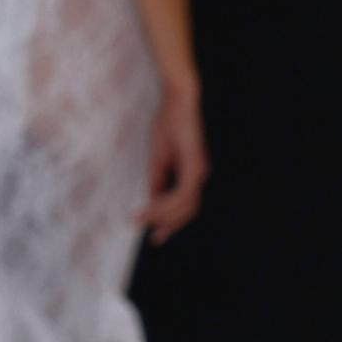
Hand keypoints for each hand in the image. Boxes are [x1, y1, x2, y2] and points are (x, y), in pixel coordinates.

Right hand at [136, 84, 208, 243]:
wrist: (177, 102)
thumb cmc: (167, 125)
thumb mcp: (158, 158)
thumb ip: (157, 180)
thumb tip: (153, 201)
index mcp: (191, 174)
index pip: (184, 204)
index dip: (171, 220)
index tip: (156, 233)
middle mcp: (199, 175)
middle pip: (188, 210)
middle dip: (170, 225)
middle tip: (155, 239)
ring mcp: (199, 172)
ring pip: (184, 205)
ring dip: (163, 215)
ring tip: (143, 220)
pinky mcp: (195, 166)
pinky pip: (182, 194)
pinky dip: (166, 203)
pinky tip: (151, 207)